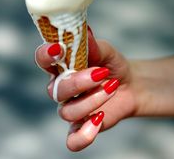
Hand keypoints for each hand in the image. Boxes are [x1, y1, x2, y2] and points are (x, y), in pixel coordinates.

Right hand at [35, 27, 136, 150]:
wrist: (130, 85)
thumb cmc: (111, 64)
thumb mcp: (105, 51)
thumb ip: (92, 44)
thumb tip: (85, 34)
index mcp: (60, 66)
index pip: (43, 59)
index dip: (46, 55)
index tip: (59, 49)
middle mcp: (60, 88)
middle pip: (55, 90)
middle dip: (77, 82)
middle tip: (99, 73)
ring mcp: (70, 108)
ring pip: (67, 112)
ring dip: (92, 100)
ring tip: (112, 87)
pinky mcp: (81, 127)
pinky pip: (73, 140)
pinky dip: (83, 135)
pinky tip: (99, 119)